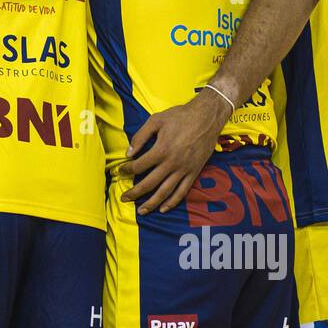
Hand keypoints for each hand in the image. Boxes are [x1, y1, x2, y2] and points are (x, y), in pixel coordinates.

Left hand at [118, 88, 233, 213]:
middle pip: (149, 183)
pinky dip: (172, 202)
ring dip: (151, 203)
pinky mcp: (194, 172)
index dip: (127, 169)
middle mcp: (172, 163)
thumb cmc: (180, 116)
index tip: (120, 171)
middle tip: (124, 198)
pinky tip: (163, 208)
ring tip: (141, 211)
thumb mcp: (156, 120)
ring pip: (165, 192)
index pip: (139, 166)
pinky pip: (182, 191)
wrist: (207, 117)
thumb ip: (140, 137)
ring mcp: (184, 170)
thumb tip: (128, 153)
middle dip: (134, 192)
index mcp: (161, 150)